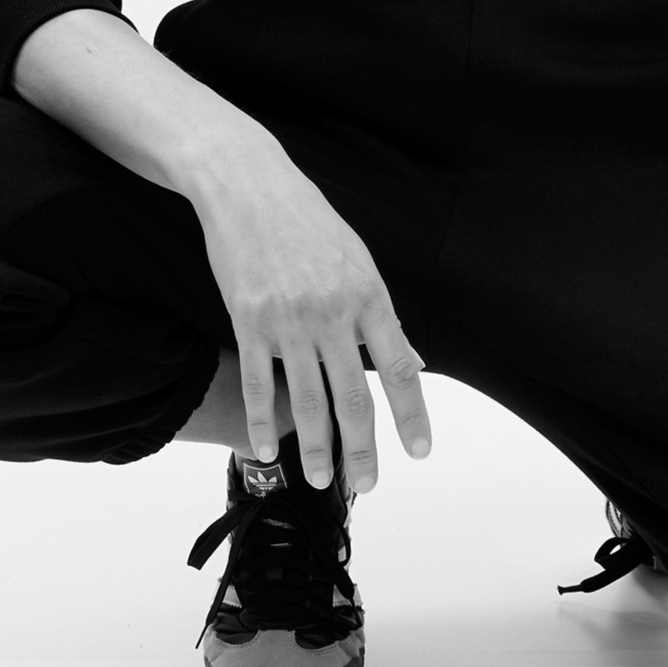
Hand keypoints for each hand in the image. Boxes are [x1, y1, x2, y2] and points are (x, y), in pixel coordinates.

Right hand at [192, 139, 431, 496]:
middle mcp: (333, 310)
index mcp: (368, 293)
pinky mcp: (248, 318)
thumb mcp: (358, 258)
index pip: (399, 367)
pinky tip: (267, 449)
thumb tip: (414, 360)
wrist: (247, 183)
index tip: (419, 451)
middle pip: (353, 395)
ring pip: (306, 399)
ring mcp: (288, 317)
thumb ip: (383, 315)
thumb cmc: (306, 219)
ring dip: (316, 447)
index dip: (412, 414)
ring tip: (320, 479)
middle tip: (368, 483)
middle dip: (363, 448)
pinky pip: (259, 382)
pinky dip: (263, 421)